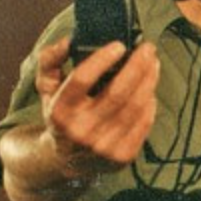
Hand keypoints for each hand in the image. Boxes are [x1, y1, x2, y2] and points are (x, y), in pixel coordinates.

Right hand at [37, 37, 159, 178]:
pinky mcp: (122, 156)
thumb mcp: (47, 88)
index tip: (119, 44)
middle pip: (117, 93)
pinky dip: (150, 102)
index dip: (102, 60)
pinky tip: (150, 89)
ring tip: (153, 64)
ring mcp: (103, 146)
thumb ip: (50, 60)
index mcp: (59, 111)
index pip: (82, 79)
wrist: (67, 160)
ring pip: (135, 107)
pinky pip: (144, 123)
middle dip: (137, 66)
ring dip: (149, 81)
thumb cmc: (61, 115)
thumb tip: (68, 40)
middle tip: (148, 49)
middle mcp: (80, 131)